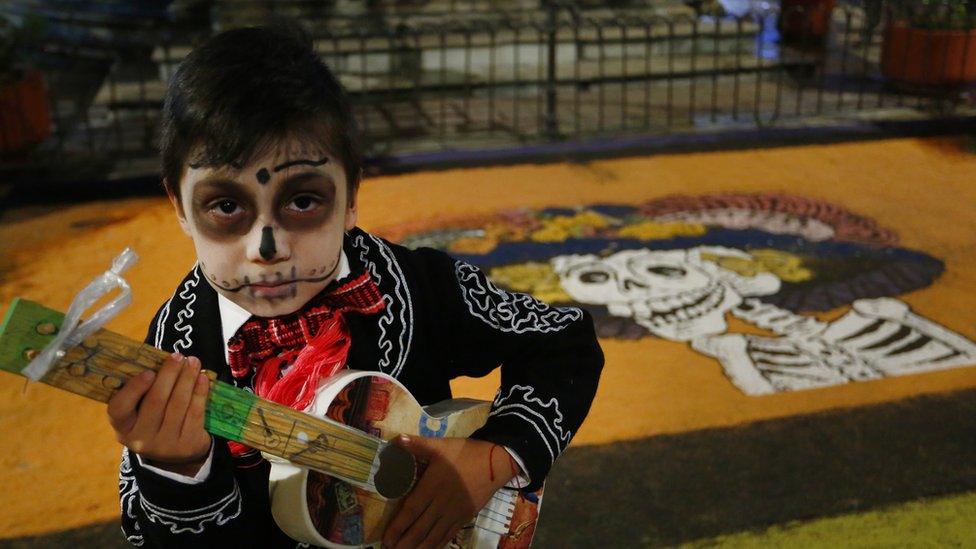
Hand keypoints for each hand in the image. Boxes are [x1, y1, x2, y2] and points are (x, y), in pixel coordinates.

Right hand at [107, 352, 211, 475]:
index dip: (134, 389)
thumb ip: (143, 391)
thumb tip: (160, 361)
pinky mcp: (187, 444)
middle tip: (178, 356)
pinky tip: (202, 378)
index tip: (149, 371)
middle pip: (155, 402)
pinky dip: (200, 392)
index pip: (119, 409)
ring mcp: (165, 444)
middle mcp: (141, 439)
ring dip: (187, 379)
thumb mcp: (141, 412)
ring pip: (178, 404)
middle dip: (168, 375)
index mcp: (123, 427)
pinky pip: (195, 413)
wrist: (178, 454)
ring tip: (193, 362)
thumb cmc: (156, 421)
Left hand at [383, 436, 519, 548]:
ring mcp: (455, 513)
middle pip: (420, 528)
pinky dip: (437, 544)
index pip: (411, 510)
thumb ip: (417, 445)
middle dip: (405, 542)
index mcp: (432, 486)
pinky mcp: (466, 517)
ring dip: (418, 547)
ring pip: (434, 535)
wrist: (496, 461)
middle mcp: (442, 503)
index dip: (398, 527)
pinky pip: (448, 535)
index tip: (386, 538)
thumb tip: (396, 440)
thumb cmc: (465, 453)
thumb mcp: (440, 445)